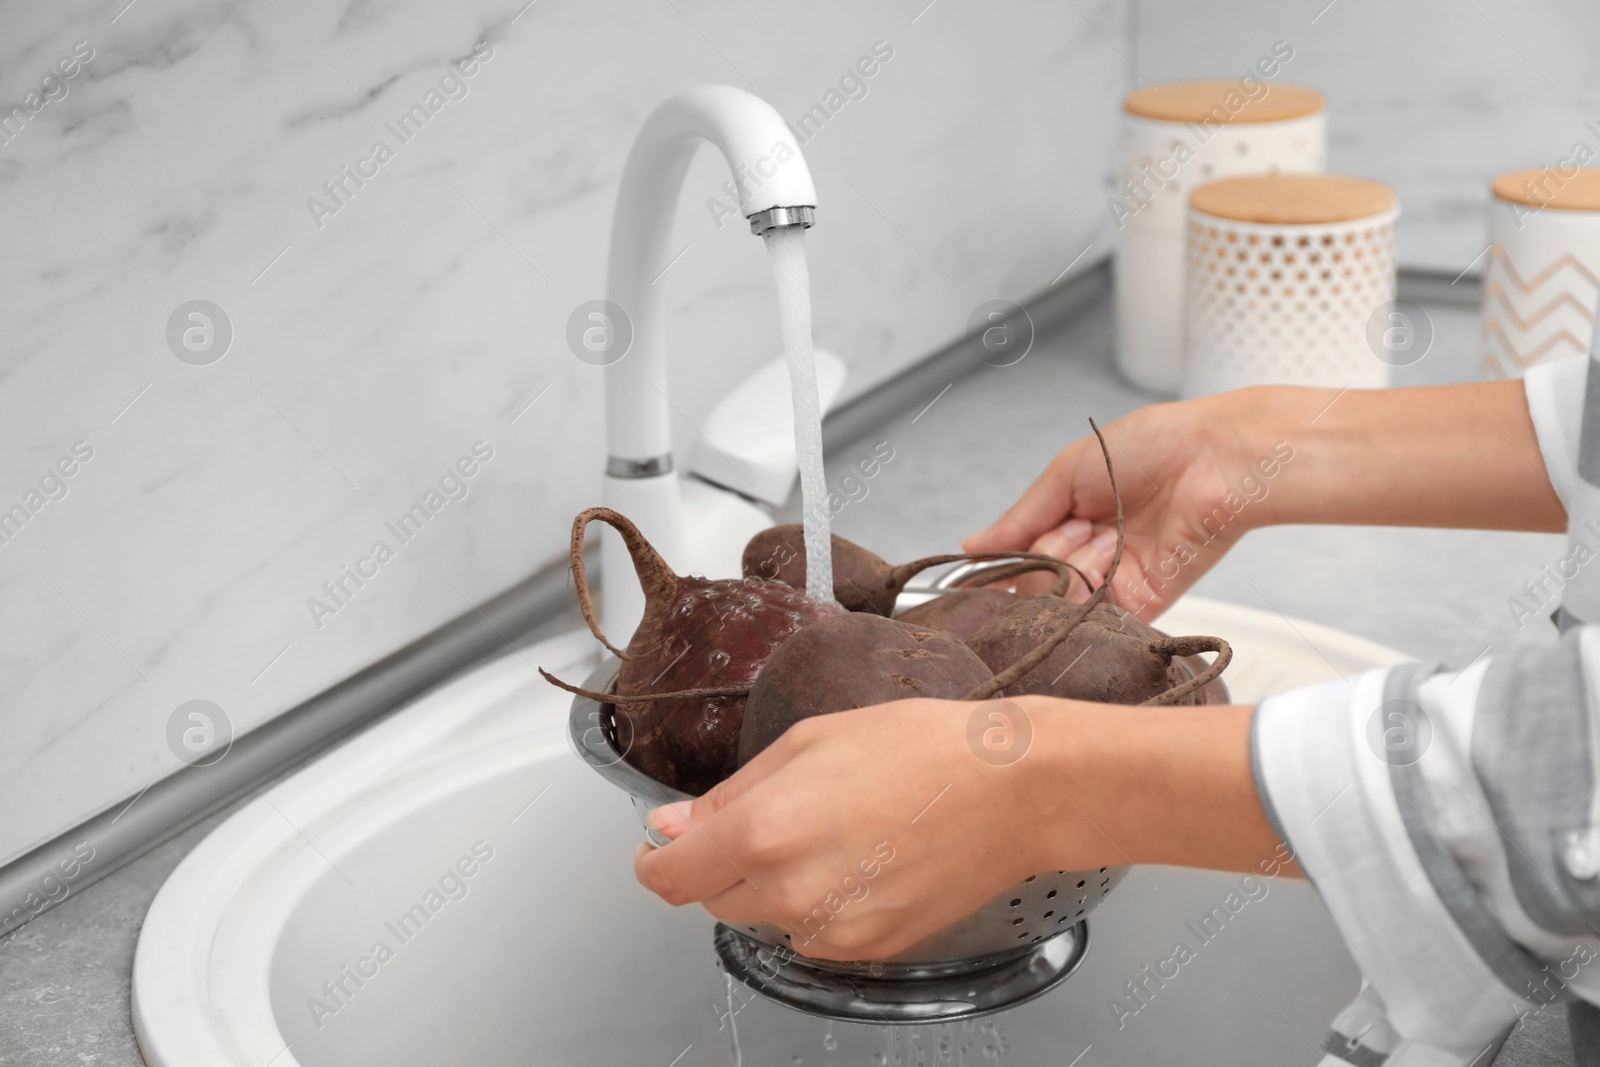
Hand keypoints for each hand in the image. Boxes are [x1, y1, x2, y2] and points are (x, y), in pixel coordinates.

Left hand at [633, 699, 1057, 961]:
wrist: (1015, 790)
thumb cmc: (923, 748)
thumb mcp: (809, 742)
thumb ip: (730, 794)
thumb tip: (672, 825)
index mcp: (767, 831)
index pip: (670, 876)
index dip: (656, 859)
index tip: (662, 845)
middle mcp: (792, 892)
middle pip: (714, 898)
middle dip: (724, 862)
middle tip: (777, 815)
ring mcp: (833, 930)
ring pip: (767, 916)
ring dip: (776, 882)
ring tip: (836, 830)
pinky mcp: (870, 950)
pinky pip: (814, 933)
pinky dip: (820, 902)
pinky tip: (862, 858)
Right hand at [963, 392, 1274, 619]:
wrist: (1214, 459)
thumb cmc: (1151, 446)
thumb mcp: (1066, 473)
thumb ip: (1019, 519)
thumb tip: (971, 548)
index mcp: (1068, 521)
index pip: (1018, 558)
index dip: (1003, 562)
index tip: (991, 562)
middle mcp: (1088, 556)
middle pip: (1032, 585)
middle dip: (1046, 554)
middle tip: (1078, 525)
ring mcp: (1113, 583)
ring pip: (1059, 602)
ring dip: (1072, 566)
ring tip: (1103, 535)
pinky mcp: (1142, 605)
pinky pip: (1096, 619)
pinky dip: (1091, 590)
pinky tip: (1109, 556)